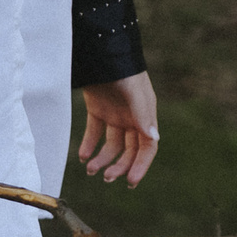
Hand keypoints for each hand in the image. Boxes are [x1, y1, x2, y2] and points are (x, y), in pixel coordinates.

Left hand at [78, 72, 158, 186]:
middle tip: (106, 178)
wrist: (103, 55)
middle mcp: (132, 119)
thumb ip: (143, 116)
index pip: (147, 147)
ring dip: (102, 159)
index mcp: (145, 117)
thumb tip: (154, 139)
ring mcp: (115, 115)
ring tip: (91, 169)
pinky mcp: (98, 110)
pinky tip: (82, 156)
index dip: (140, 165)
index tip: (131, 182)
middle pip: (129, 150)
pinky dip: (88, 145)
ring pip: (111, 144)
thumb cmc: (123, 74)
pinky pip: (94, 132)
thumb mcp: (135, 95)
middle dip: (120, 166)